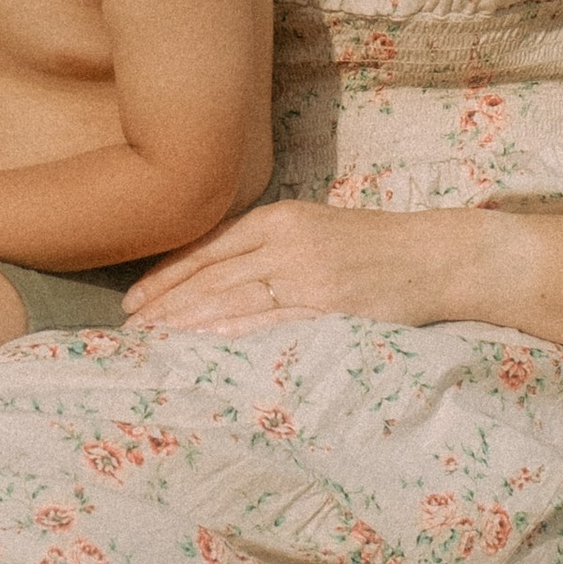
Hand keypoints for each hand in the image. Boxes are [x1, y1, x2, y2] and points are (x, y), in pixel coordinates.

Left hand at [121, 201, 476, 334]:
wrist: (433, 257)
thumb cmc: (370, 246)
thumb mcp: (312, 229)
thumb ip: (264, 246)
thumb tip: (207, 279)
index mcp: (280, 217)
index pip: (207, 247)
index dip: (165, 275)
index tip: (132, 300)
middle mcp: (287, 242)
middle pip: (211, 275)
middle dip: (165, 304)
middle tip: (129, 330)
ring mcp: (308, 276)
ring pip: (232, 300)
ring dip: (186, 324)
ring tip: (153, 343)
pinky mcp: (330, 308)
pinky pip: (270, 323)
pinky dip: (232, 334)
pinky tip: (202, 345)